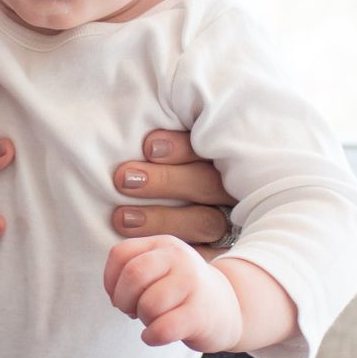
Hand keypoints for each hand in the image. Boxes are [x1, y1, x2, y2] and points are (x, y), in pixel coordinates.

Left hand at [104, 235, 243, 351]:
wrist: (230, 307)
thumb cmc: (181, 291)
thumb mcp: (160, 269)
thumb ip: (133, 271)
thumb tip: (114, 294)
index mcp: (163, 245)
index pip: (120, 254)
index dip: (110, 280)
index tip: (118, 295)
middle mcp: (179, 258)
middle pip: (133, 275)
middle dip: (123, 299)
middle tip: (132, 310)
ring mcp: (193, 284)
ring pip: (148, 304)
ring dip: (143, 318)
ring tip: (154, 319)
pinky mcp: (200, 314)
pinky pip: (162, 328)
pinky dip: (151, 337)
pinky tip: (155, 335)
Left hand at [111, 130, 235, 253]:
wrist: (172, 219)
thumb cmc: (156, 166)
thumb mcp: (165, 138)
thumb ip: (160, 122)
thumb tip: (132, 99)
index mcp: (225, 153)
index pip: (209, 147)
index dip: (181, 148)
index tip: (147, 146)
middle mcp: (235, 187)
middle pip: (209, 183)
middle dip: (165, 181)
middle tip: (123, 178)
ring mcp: (233, 223)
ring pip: (206, 221)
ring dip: (161, 218)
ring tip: (120, 217)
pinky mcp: (222, 254)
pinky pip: (205, 258)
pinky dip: (178, 253)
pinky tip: (147, 251)